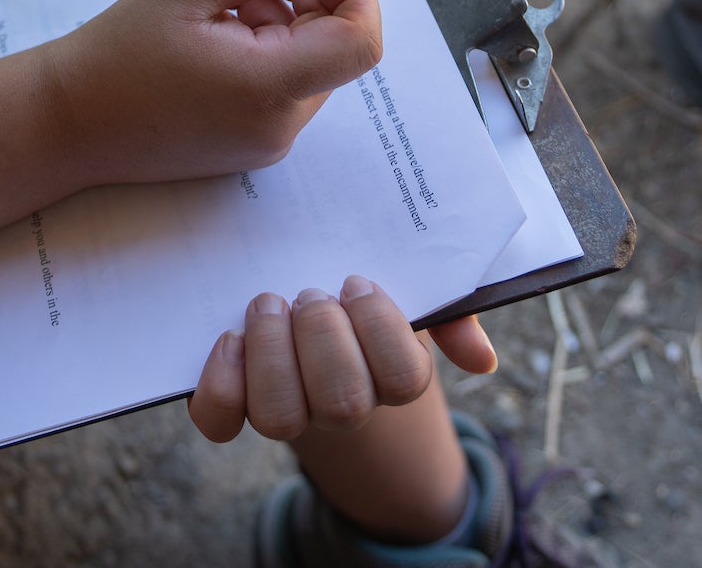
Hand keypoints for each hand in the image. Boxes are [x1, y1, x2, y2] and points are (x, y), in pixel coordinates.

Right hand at [39, 0, 384, 185]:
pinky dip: (265, 58)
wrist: (67, 123)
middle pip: (336, 51)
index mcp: (268, 86)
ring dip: (283, 30)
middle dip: (308, 5)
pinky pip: (283, 93)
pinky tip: (213, 45)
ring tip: (219, 15)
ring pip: (310, 69)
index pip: (360, 42)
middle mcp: (279, 126)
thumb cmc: (118, 52)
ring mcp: (266, 144)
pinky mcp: (250, 149)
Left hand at [187, 276, 497, 442]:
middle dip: (323, 335)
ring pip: (280, 418)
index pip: (403, 380)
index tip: (357, 281)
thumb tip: (481, 359)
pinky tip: (229, 337)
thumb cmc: (361, 298)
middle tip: (309, 292)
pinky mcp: (235, 407)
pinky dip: (221, 382)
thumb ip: (451, 314)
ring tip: (269, 304)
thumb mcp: (410, 291)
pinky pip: (221, 420)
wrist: (306, 310)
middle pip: (342, 403)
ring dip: (273, 353)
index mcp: (389, 377)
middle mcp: (341, 406)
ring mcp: (289, 411)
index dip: (379, 329)